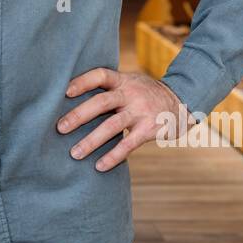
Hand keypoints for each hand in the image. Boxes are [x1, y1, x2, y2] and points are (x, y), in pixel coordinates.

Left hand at [57, 68, 197, 170]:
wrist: (182, 102)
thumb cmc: (145, 94)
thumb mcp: (130, 83)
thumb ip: (110, 88)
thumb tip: (71, 97)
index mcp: (123, 80)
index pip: (100, 75)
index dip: (82, 82)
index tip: (64, 91)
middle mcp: (131, 93)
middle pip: (101, 102)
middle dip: (79, 115)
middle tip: (60, 128)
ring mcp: (141, 111)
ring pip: (112, 126)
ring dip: (91, 141)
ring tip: (74, 154)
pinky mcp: (150, 129)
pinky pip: (128, 144)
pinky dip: (113, 156)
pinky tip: (99, 166)